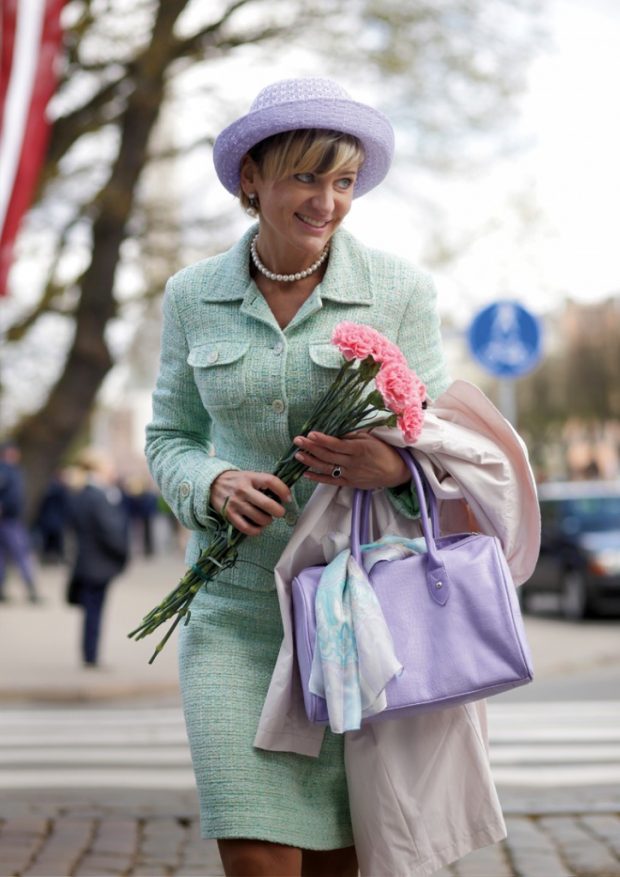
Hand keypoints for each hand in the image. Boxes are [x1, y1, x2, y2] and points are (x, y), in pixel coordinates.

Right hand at [210, 470, 291, 536]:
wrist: (212, 483)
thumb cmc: (237, 481)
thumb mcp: (250, 476)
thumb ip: (264, 483)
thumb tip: (284, 496)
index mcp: (250, 477)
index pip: (271, 481)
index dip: (283, 490)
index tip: (288, 498)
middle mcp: (243, 490)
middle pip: (266, 503)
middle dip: (278, 511)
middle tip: (279, 512)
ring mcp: (235, 503)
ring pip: (259, 518)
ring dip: (268, 521)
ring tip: (267, 518)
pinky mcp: (229, 515)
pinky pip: (247, 528)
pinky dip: (257, 530)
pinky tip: (259, 527)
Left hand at [293, 431, 409, 489]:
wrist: (395, 472)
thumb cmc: (383, 451)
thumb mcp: (370, 439)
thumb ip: (352, 436)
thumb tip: (335, 432)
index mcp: (359, 449)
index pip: (337, 445)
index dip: (322, 440)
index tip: (310, 434)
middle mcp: (353, 463)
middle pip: (328, 455)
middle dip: (311, 447)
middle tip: (297, 440)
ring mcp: (350, 474)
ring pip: (326, 468)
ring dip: (311, 461)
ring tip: (298, 455)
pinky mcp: (349, 483)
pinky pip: (330, 481)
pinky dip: (317, 477)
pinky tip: (306, 473)